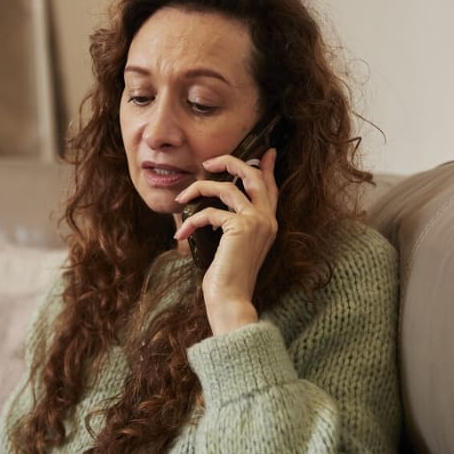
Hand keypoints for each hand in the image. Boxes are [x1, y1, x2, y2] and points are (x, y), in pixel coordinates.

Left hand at [174, 148, 278, 334]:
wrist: (230, 301)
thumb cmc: (227, 278)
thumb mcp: (230, 246)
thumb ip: (231, 225)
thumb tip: (215, 208)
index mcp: (268, 224)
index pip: (271, 188)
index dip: (268, 168)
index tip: (267, 152)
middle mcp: (267, 220)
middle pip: (253, 176)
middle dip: (230, 162)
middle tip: (210, 162)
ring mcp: (257, 222)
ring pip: (227, 187)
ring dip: (199, 189)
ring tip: (182, 198)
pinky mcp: (241, 228)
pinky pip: (210, 212)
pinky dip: (191, 220)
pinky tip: (181, 234)